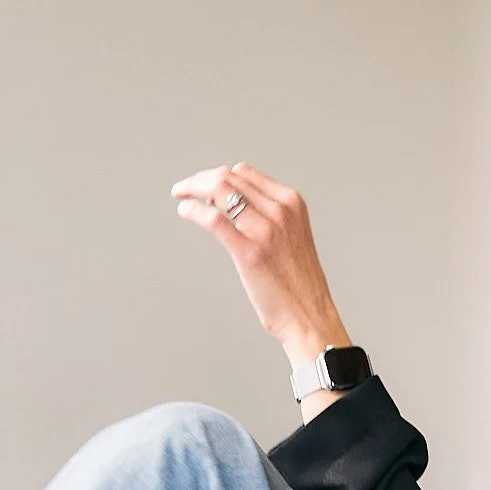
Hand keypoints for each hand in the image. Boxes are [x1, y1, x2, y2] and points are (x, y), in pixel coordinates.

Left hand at [171, 163, 351, 364]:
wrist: (309, 316)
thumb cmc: (299, 284)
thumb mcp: (292, 236)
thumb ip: (271, 216)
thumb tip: (237, 203)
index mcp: (292, 203)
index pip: (244, 173)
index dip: (217, 175)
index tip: (203, 183)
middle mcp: (281, 210)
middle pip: (228, 178)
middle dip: (200, 180)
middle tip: (185, 189)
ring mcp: (266, 230)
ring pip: (219, 191)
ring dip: (192, 189)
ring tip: (181, 197)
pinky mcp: (250, 252)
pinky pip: (213, 219)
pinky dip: (193, 210)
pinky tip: (185, 211)